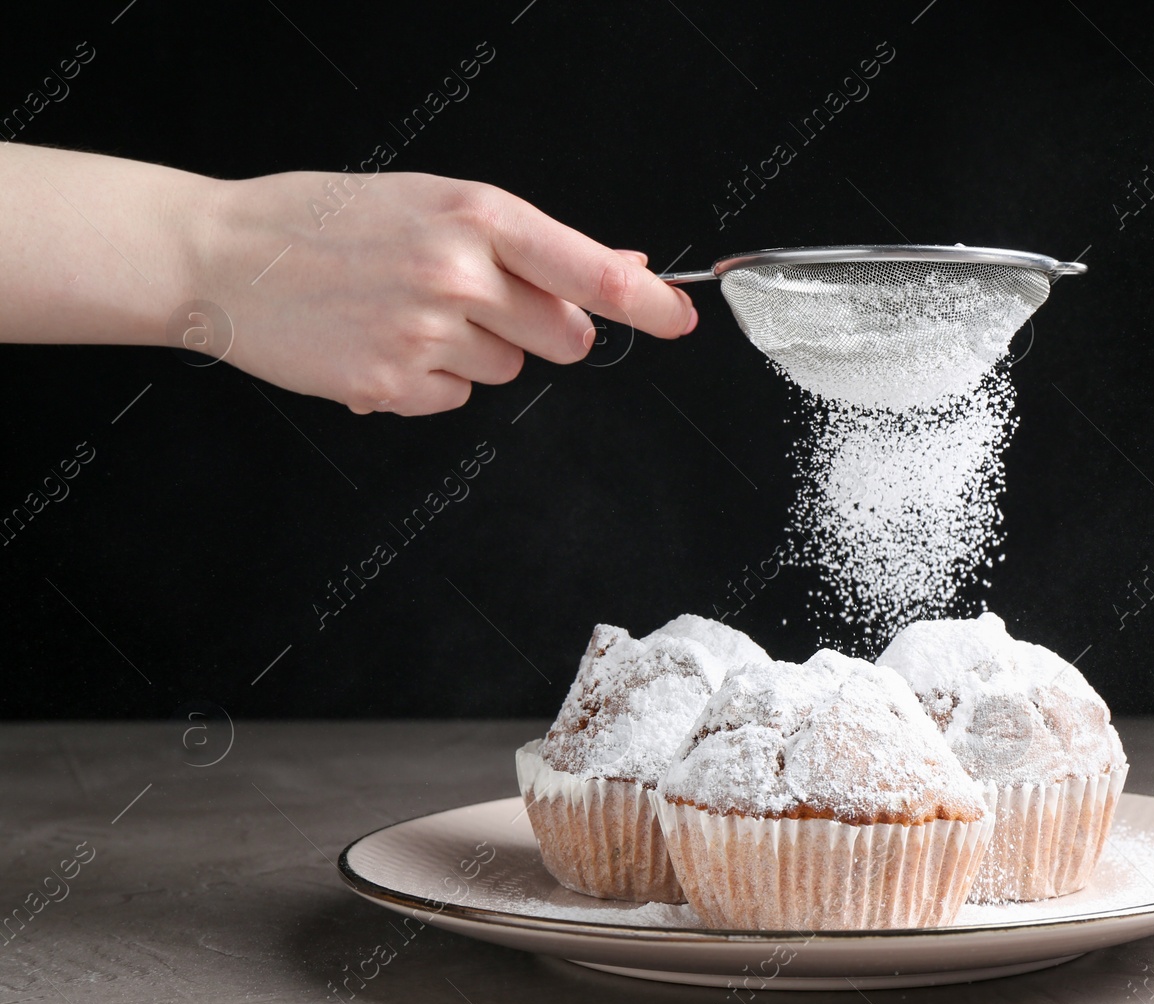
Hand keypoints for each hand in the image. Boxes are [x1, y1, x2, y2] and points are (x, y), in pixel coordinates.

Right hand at [195, 171, 697, 414]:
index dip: (649, 304)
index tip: (681, 320)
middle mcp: (457, 273)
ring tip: (407, 312)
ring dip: (476, 351)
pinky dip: (430, 380)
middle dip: (539, 328)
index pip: (592, 274)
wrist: (223, 254)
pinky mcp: (392, 384)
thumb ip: (530, 244)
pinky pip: (455, 399)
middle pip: (564, 337)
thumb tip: (622, 269)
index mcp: (476, 216)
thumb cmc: (329, 222)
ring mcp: (425, 333)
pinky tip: (382, 342)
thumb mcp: (435, 204)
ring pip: (509, 370)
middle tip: (475, 300)